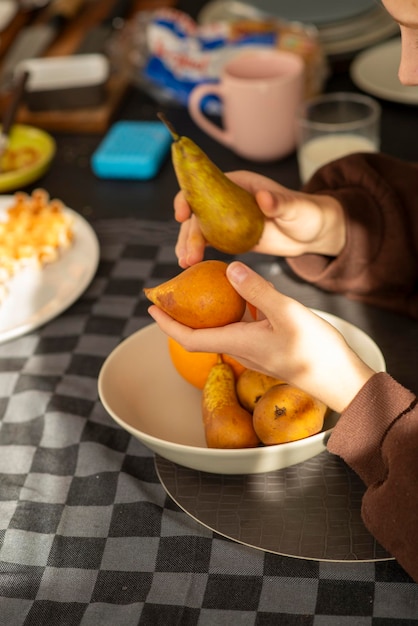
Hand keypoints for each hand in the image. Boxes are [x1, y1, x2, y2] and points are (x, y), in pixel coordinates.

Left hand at [148, 261, 373, 412]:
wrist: (340, 378)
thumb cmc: (316, 351)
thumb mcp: (287, 314)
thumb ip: (257, 291)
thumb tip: (229, 270)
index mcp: (238, 343)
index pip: (190, 338)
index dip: (167, 325)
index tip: (151, 308)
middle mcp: (242, 349)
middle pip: (202, 332)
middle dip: (184, 313)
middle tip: (174, 289)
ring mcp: (256, 349)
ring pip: (224, 327)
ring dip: (210, 309)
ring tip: (206, 284)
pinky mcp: (269, 346)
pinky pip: (243, 325)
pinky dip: (237, 308)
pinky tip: (247, 291)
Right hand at [174, 171, 345, 267]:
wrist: (311, 234)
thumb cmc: (306, 213)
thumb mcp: (295, 208)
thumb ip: (280, 202)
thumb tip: (263, 197)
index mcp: (238, 184)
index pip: (205, 185)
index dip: (188, 196)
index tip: (181, 214)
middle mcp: (227, 200)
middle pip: (197, 213)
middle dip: (188, 234)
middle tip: (188, 257)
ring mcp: (226, 220)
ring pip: (198, 230)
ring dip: (188, 246)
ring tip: (186, 264)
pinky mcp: (229, 238)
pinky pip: (207, 244)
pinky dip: (198, 253)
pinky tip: (191, 266)